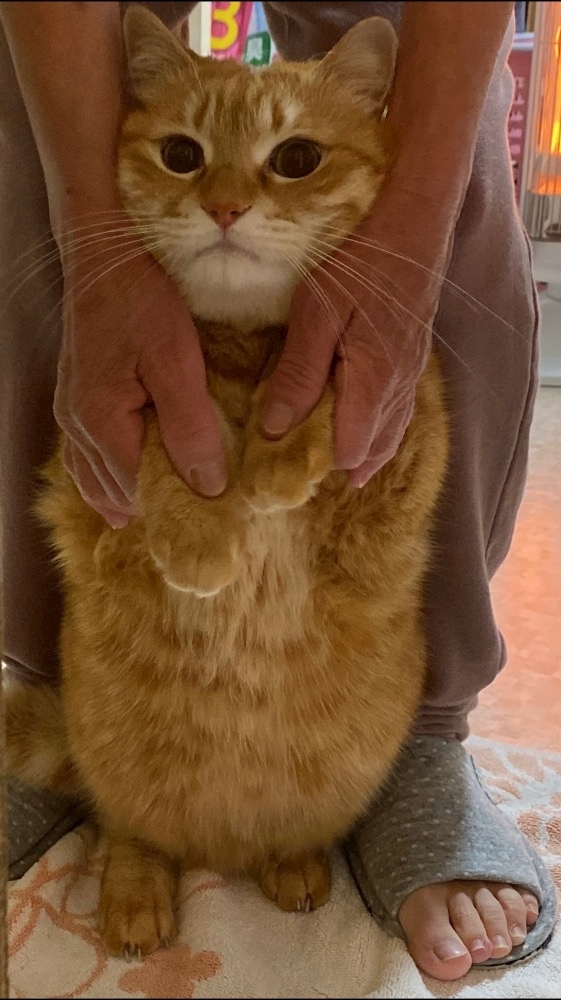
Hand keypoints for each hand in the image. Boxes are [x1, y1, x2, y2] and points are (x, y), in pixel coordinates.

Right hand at [54, 215, 225, 527]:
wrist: (101, 254)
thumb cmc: (140, 300)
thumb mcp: (176, 360)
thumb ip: (191, 426)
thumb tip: (209, 486)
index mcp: (102, 423)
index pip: (142, 490)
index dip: (179, 507)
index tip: (217, 518)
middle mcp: (78, 428)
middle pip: (118, 491)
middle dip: (157, 506)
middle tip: (200, 519)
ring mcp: (71, 415)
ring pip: (97, 480)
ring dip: (130, 499)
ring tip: (164, 518)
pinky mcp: (74, 400)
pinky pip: (85, 460)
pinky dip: (106, 482)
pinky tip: (121, 498)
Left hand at [260, 185, 454, 486]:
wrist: (414, 227)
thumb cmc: (360, 265)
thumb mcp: (316, 313)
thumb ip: (298, 373)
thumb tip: (275, 427)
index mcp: (371, 384)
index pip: (349, 450)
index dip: (320, 464)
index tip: (285, 466)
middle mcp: (397, 389)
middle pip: (373, 451)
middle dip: (343, 467)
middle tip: (308, 473)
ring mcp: (409, 376)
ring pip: (390, 435)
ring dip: (364, 453)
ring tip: (336, 469)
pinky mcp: (412, 360)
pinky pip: (398, 414)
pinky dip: (380, 432)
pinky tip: (365, 430)